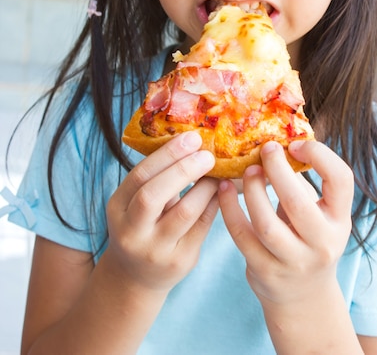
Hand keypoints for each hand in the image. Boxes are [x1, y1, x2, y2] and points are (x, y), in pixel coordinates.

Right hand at [105, 132, 218, 293]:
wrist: (137, 277)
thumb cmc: (142, 226)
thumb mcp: (135, 203)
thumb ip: (155, 178)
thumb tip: (191, 141)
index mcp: (117, 208)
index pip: (139, 176)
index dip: (167, 154)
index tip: (192, 137)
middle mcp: (131, 232)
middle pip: (153, 195)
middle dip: (183, 169)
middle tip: (207, 154)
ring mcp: (155, 250)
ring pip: (184, 212)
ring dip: (205, 186)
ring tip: (216, 171)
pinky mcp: (180, 262)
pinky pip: (202, 227)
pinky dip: (213, 203)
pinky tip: (220, 190)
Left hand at [218, 139, 353, 307]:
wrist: (303, 296)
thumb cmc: (308, 239)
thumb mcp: (319, 213)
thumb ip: (304, 183)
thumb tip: (277, 138)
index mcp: (339, 219)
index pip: (341, 179)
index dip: (319, 155)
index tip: (294, 145)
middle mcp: (322, 243)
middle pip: (297, 202)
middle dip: (276, 169)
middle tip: (265, 150)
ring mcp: (294, 261)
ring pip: (265, 223)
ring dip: (251, 190)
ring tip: (246, 170)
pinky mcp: (265, 271)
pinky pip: (241, 236)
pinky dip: (229, 208)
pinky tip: (223, 189)